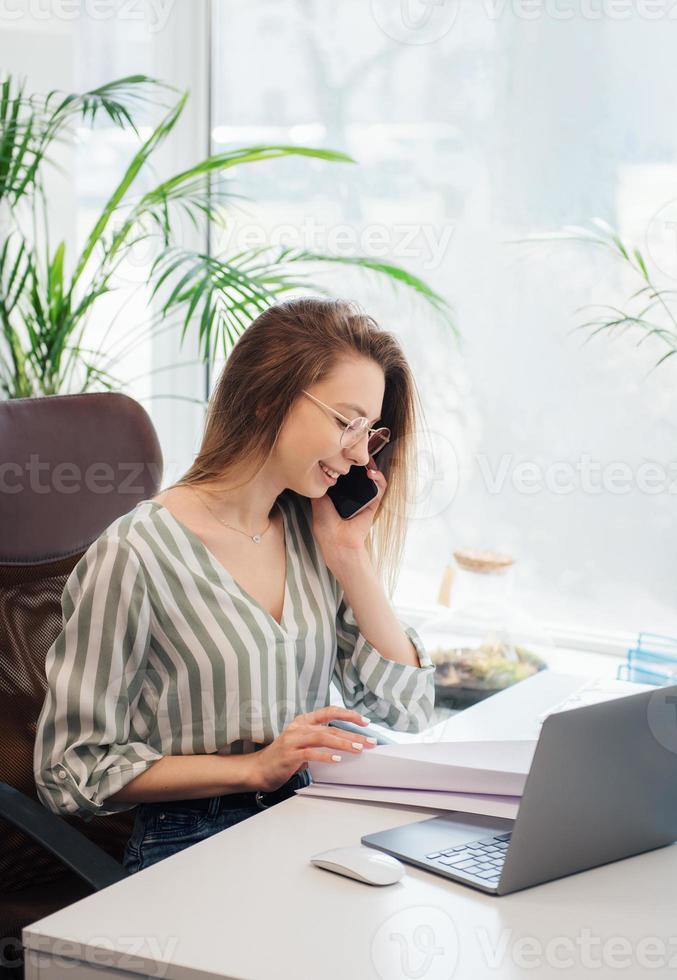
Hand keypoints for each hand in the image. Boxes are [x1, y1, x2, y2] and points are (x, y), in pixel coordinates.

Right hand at [248, 706, 377, 793]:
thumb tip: (344, 742)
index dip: (348, 714)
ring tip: (358, 748)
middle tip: (369, 741)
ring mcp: (293, 740)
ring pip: (323, 737)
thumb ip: (318, 740)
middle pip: (331, 727)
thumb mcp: (301, 743)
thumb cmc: (282, 757)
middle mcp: (299, 728)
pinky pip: (311, 753)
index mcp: (303, 721)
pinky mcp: (290, 755)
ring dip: (343, 743)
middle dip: (353, 734)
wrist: (258, 769)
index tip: (365, 721)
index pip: (329, 711)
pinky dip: (326, 755)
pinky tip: (337, 759)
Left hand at [309, 456, 386, 575]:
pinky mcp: (373, 504)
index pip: (346, 473)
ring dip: (371, 466)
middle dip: (359, 460)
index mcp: (340, 493)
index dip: (346, 461)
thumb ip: (319, 485)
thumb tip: (316, 469)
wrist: (336, 540)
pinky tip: (372, 473)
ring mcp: (364, 498)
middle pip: (359, 472)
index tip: (344, 451)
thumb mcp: (318, 500)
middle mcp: (353, 494)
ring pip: (372, 477)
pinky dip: (379, 479)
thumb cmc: (325, 524)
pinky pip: (380, 488)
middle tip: (356, 449)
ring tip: (365, 458)